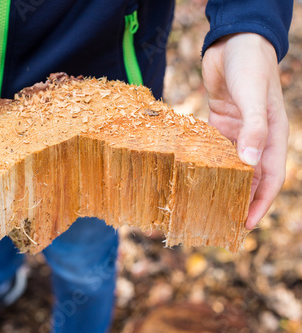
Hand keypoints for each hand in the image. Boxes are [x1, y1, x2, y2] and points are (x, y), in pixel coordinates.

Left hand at [202, 33, 287, 229]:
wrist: (233, 43)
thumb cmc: (250, 67)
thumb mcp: (253, 97)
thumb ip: (253, 128)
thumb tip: (249, 162)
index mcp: (273, 136)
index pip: (270, 179)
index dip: (260, 203)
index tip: (246, 225)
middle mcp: (256, 139)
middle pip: (249, 177)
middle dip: (239, 199)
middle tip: (220, 221)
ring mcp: (237, 132)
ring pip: (230, 166)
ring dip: (220, 184)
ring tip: (205, 203)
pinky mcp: (220, 124)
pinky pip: (214, 150)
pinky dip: (206, 163)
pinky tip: (193, 175)